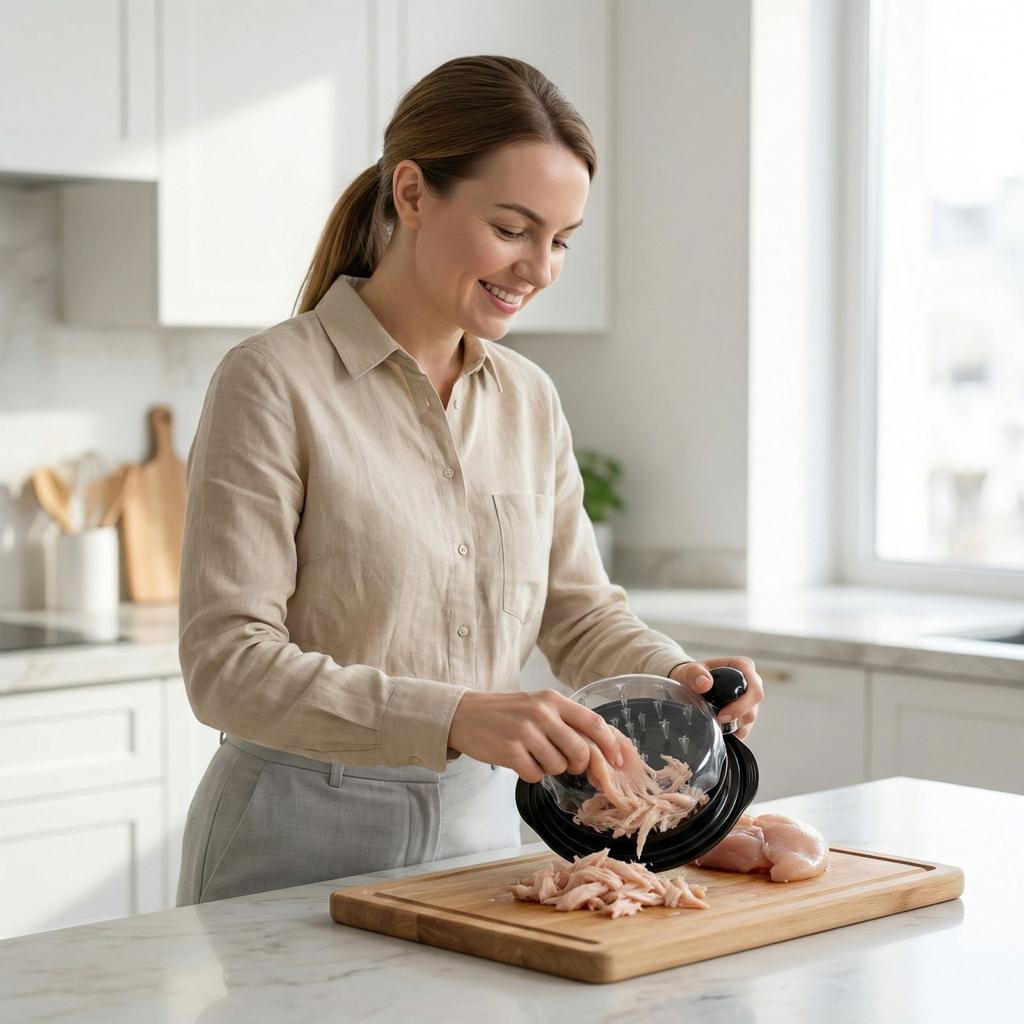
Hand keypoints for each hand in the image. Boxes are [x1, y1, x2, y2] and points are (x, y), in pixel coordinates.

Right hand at [446, 689, 625, 782]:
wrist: (465, 714)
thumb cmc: (507, 713)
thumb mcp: (538, 706)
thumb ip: (566, 722)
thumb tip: (600, 749)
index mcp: (553, 699)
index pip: (594, 722)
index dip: (611, 745)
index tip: (619, 761)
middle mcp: (541, 712)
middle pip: (580, 751)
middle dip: (579, 765)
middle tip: (566, 762)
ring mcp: (525, 732)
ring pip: (558, 766)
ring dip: (550, 768)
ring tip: (534, 755)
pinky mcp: (509, 751)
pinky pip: (535, 775)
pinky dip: (531, 773)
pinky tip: (520, 761)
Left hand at [668, 657, 763, 740]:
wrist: (689, 683)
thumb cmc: (693, 675)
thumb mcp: (689, 671)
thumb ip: (694, 673)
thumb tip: (705, 683)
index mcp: (743, 667)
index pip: (754, 690)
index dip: (741, 706)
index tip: (722, 715)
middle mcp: (751, 682)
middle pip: (754, 706)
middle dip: (737, 718)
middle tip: (717, 721)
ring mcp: (749, 699)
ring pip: (750, 718)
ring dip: (734, 725)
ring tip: (716, 723)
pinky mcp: (745, 712)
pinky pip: (745, 727)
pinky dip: (733, 732)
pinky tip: (721, 729)